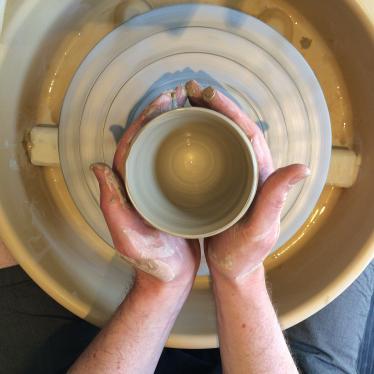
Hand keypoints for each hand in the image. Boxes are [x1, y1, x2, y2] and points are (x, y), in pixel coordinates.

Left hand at [92, 87, 199, 288]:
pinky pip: (176, 162)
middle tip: (178, 94)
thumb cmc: (153, 261)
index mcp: (126, 188)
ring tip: (188, 105)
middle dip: (159, 114)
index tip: (162, 102)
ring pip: (161, 147)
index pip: (131, 146)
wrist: (171, 276)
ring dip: (172, 124)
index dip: (144, 121)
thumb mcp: (130, 239)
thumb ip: (113, 206)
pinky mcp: (173, 192)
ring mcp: (156, 186)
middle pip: (147, 140)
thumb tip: (97, 166)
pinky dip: (185, 144)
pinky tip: (200, 135)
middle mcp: (139, 182)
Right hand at [186, 80, 309, 281]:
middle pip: (233, 128)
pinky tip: (181, 131)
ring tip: (183, 101)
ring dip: (203, 117)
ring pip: (220, 137)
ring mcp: (233, 174)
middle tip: (190, 89)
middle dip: (213, 106)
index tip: (208, 94)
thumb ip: (276, 199)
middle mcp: (248, 169)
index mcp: (261, 174)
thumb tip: (302, 167)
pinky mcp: (218, 182)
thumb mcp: (261, 228)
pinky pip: (209, 152)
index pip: (248, 132)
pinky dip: (197, 137)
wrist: (232, 266)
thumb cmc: (245, 251)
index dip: (229, 110)